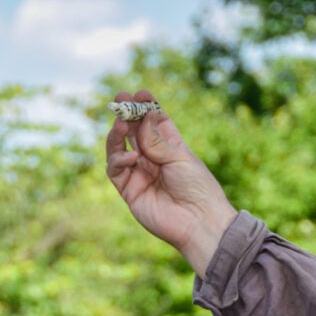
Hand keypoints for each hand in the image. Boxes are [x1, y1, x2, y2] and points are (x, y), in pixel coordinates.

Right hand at [105, 90, 237, 277]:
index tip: (141, 94)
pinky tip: (132, 157)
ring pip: (119, 148)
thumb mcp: (180, 158)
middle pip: (134, 132)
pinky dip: (119, 159)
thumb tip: (142, 117)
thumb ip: (156, 140)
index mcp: (171, 149)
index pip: (155, 123)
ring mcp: (139, 174)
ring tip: (122, 123)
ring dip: (118, 134)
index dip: (147, 108)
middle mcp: (153, 159)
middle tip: (121, 98)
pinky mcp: (129, 190)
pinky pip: (116, 170)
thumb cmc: (198, 189)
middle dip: (127, 114)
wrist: (199, 222)